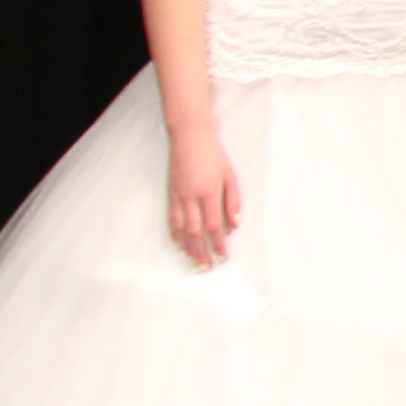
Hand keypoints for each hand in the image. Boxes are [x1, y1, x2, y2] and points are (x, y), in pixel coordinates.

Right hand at [164, 135, 243, 269]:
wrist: (189, 138)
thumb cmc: (213, 155)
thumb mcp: (230, 175)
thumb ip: (233, 201)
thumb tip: (235, 225)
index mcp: (209, 193)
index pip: (214, 226)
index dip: (218, 245)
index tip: (224, 258)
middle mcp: (191, 198)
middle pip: (195, 232)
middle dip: (202, 252)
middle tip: (207, 267)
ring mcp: (178, 197)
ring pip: (181, 229)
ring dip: (187, 248)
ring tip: (194, 261)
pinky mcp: (170, 195)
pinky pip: (171, 220)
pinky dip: (175, 235)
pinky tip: (180, 244)